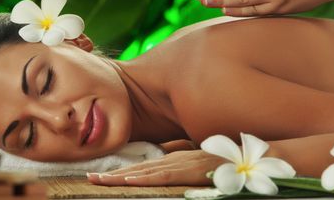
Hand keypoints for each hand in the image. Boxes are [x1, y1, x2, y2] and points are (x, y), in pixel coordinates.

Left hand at [86, 150, 223, 185]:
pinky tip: (129, 179)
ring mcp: (178, 164)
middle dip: (112, 174)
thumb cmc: (222, 160)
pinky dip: (144, 178)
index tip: (100, 176)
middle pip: (136, 169)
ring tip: (99, 180)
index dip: (119, 171)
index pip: (141, 167)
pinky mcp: (187, 171)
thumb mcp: (198, 162)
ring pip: (143, 172)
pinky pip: (162, 176)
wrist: (244, 155)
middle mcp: (171, 159)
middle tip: (89, 177)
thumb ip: (182, 163)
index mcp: (172, 158)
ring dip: (119, 176)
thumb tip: (166, 166)